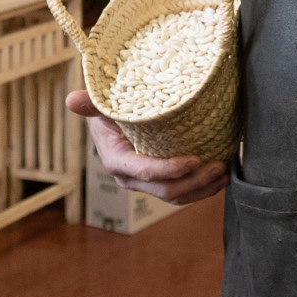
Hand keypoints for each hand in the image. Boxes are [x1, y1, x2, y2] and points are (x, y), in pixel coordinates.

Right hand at [67, 90, 229, 204]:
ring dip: (204, 188)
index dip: (170, 170)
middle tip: (218, 166)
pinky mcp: (161, 182)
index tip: (195, 160)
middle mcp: (131, 178)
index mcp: (117, 161)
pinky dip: (204, 188)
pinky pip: (184, 193)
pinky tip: (221, 176)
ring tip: (224, 172)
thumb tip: (72, 99)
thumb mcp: (102, 104)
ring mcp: (147, 184)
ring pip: (178, 197)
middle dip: (195, 182)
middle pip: (166, 191)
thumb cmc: (110, 108)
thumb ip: (91, 103)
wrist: (113, 120)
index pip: (145, 172)